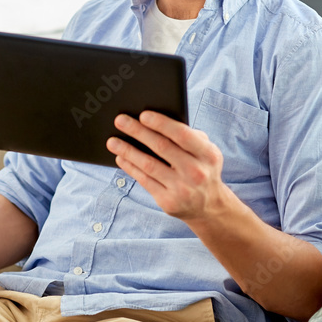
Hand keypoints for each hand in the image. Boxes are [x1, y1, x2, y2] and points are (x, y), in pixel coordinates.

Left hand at [106, 111, 229, 222]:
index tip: (143, 115)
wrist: (209, 206)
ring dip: (127, 151)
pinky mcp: (168, 201)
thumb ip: (189, 135)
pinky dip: (130, 167)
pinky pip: (144, 180)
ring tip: (112, 141)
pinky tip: (120, 157)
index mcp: (208, 154)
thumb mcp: (205, 151)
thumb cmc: (201, 168)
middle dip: (138, 132)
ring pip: (148, 165)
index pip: (182, 135)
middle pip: (161, 147)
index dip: (161, 124)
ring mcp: (182, 188)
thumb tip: (157, 121)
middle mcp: (196, 172)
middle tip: (120, 120)